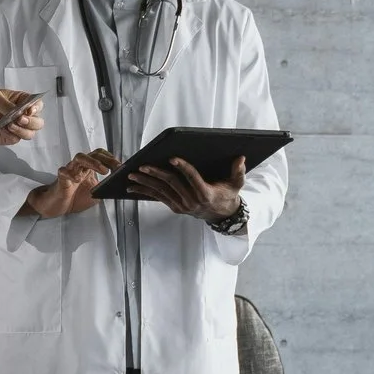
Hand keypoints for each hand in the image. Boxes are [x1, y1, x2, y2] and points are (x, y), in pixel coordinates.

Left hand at [0, 88, 43, 144]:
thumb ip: (8, 105)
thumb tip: (21, 113)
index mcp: (19, 101)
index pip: (37, 105)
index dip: (37, 108)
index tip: (29, 110)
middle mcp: (20, 115)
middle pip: (37, 122)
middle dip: (32, 122)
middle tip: (20, 120)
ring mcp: (14, 128)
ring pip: (29, 133)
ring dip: (22, 130)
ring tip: (9, 125)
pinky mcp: (6, 138)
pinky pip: (16, 140)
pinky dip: (13, 135)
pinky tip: (4, 130)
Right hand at [22, 149, 118, 217]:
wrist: (58, 206)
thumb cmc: (75, 198)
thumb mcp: (96, 194)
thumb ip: (105, 189)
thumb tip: (118, 187)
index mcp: (89, 168)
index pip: (100, 155)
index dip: (110, 158)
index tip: (121, 166)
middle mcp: (80, 167)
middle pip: (93, 154)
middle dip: (106, 159)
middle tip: (117, 167)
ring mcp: (70, 171)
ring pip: (79, 158)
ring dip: (93, 162)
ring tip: (103, 171)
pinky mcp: (61, 179)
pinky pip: (64, 171)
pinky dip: (71, 173)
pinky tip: (78, 179)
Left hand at [126, 155, 243, 220]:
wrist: (222, 215)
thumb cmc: (228, 195)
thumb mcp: (236, 184)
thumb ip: (239, 172)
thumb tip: (241, 158)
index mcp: (206, 194)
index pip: (192, 178)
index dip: (183, 168)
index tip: (172, 158)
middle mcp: (192, 201)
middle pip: (172, 184)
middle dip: (156, 173)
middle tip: (143, 165)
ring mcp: (182, 206)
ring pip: (161, 191)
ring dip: (146, 182)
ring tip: (132, 174)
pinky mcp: (175, 207)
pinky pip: (158, 198)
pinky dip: (145, 191)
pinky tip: (134, 186)